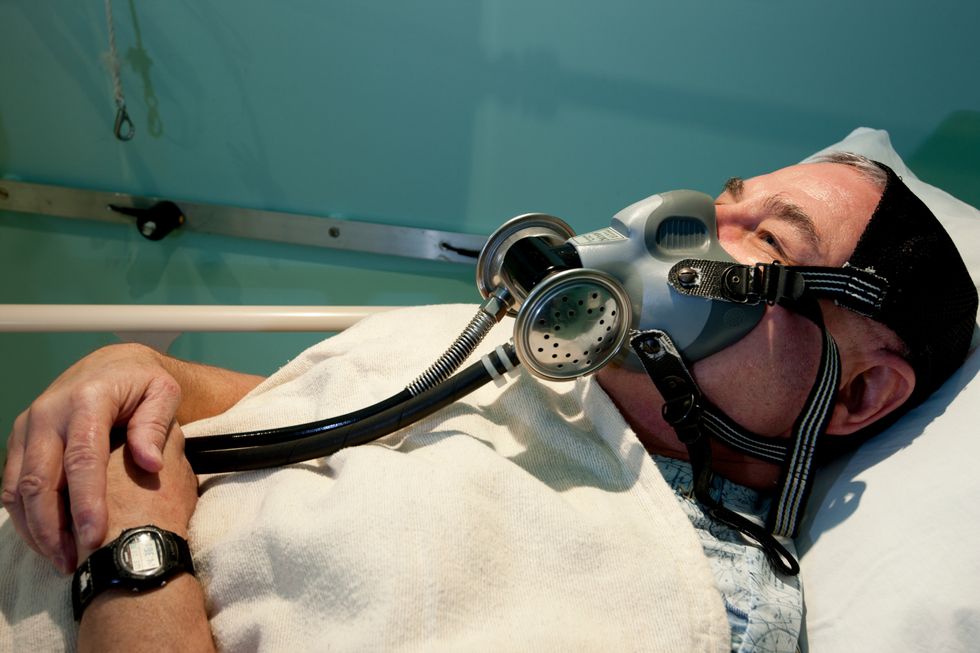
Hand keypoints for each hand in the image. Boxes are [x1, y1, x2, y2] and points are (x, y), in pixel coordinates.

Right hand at [2, 343, 181, 572]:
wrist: (112, 364)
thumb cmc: (143, 382)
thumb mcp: (163, 393)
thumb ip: (156, 425)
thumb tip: (149, 463)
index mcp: (87, 400)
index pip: (83, 458)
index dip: (86, 502)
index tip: (94, 536)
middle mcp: (49, 413)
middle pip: (41, 479)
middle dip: (53, 526)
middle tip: (74, 562)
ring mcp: (29, 427)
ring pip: (18, 487)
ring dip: (36, 528)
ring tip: (63, 560)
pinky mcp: (19, 440)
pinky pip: (10, 485)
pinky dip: (24, 517)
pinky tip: (47, 540)